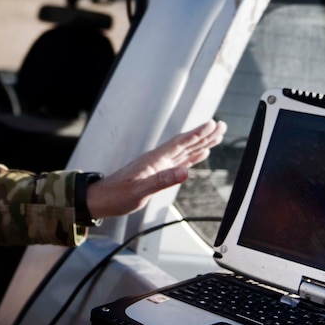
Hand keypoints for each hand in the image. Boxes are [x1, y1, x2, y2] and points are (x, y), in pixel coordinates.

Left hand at [85, 119, 225, 219]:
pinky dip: (192, 156)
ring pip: (185, 150)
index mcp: (155, 160)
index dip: (197, 134)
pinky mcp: (158, 171)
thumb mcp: (140, 191)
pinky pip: (180, 161)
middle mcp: (158, 159)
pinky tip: (200, 154)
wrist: (102, 199)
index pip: (180, 143)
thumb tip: (184, 172)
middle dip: (204, 135)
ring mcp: (159, 164)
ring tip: (217, 136)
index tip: (213, 124)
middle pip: (185, 143)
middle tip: (222, 126)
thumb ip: (162, 181)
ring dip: (201, 143)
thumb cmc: (117, 195)